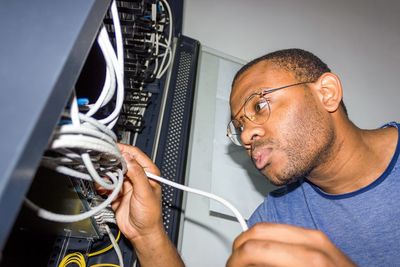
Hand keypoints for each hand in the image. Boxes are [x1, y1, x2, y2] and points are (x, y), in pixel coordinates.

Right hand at [112, 144, 162, 243]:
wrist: (142, 233)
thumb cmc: (151, 215)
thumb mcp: (145, 191)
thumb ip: (137, 174)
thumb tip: (128, 158)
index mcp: (148, 172)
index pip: (134, 154)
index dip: (123, 149)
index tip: (112, 147)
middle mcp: (136, 176)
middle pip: (121, 162)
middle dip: (111, 162)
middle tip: (102, 162)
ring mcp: (126, 184)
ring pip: (112, 172)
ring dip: (105, 174)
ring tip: (102, 178)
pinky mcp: (117, 193)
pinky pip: (107, 184)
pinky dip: (102, 185)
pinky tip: (101, 188)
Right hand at [226, 223, 355, 266]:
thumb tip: (244, 264)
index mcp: (307, 258)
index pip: (254, 248)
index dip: (235, 259)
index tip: (230, 266)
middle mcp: (313, 240)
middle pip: (258, 231)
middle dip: (240, 247)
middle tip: (236, 263)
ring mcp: (318, 236)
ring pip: (269, 227)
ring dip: (253, 242)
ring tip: (251, 260)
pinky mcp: (319, 236)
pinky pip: (283, 230)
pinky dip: (269, 241)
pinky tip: (268, 256)